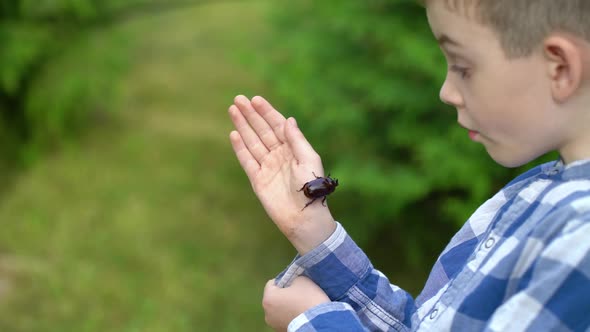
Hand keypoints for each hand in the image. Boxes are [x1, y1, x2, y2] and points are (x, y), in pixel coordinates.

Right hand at [228, 95, 335, 253]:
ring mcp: (267, 166)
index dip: (267, 112)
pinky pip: (247, 160)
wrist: (304, 217)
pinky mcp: (258, 180)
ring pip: (252, 142)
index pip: (278, 125)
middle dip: (251, 115)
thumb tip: (289, 120)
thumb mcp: (308, 160)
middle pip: (262, 130)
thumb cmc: (312, 189)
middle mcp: (279, 155)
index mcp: (293, 148)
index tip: (255, 99)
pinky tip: (234, 134)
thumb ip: (297, 140)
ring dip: (243, 126)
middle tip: (238, 99)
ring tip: (233, 110)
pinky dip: (240, 148)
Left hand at [262, 276, 329, 330]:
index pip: (272, 283)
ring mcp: (274, 325)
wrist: (318, 323)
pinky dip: (292, 316)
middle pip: (275, 297)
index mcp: (268, 298)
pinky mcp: (282, 331)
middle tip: (300, 293)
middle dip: (285, 294)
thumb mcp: (302, 279)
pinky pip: (286, 319)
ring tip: (302, 305)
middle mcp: (267, 313)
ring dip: (288, 306)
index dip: (284, 280)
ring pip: (280, 309)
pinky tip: (303, 314)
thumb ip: (293, 278)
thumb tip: (292, 282)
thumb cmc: (308, 299)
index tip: (295, 283)